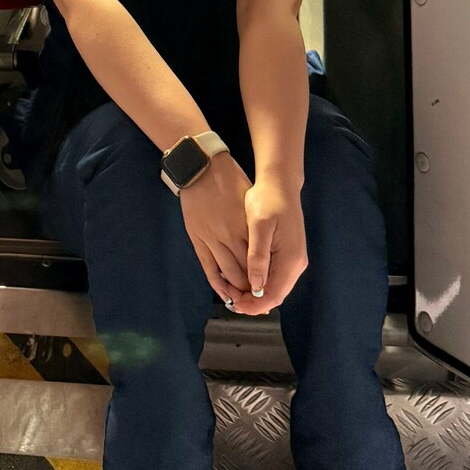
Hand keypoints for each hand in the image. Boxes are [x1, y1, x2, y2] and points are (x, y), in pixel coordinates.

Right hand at [177, 152, 256, 303]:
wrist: (202, 166)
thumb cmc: (232, 182)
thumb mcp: (252, 205)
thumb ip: (260, 232)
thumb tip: (270, 258)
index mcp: (248, 227)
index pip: (262, 265)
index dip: (267, 284)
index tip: (271, 295)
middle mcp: (232, 236)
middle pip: (247, 273)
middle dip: (254, 292)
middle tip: (259, 303)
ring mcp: (213, 238)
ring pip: (229, 273)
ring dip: (237, 290)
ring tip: (244, 300)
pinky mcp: (198, 238)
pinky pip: (209, 268)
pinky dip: (219, 284)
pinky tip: (225, 293)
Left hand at [228, 171, 307, 315]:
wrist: (280, 184)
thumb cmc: (267, 200)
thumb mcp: (259, 226)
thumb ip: (258, 257)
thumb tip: (255, 286)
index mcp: (290, 259)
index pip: (273, 295)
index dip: (253, 305)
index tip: (234, 305)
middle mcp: (296, 264)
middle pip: (276, 295)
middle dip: (253, 303)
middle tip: (231, 301)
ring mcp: (294, 259)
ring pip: (276, 288)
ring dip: (257, 294)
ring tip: (235, 293)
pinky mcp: (289, 254)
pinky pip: (276, 277)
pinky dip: (261, 283)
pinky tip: (246, 280)